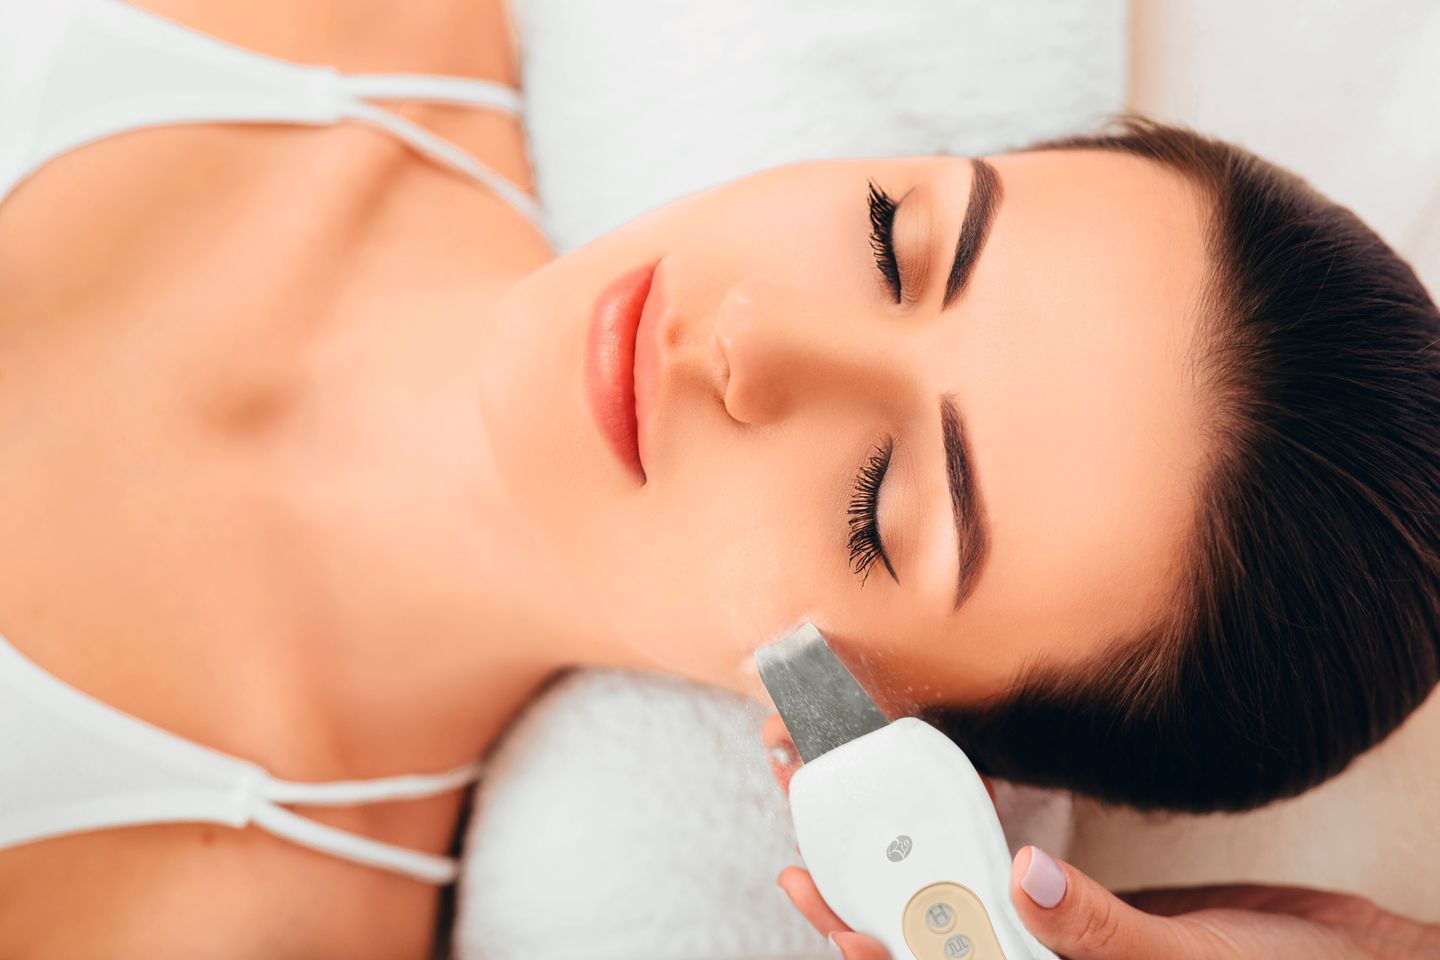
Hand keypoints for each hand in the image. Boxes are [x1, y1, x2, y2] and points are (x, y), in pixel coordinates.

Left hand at [762, 715, 1439, 958]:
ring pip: (945, 873)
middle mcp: (1024, 955)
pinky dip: (959, 808)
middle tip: (796, 775)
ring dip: (890, 821)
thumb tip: (1023, 883)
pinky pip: (997, 846)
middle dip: (850, 848)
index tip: (807, 876)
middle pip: (914, 907)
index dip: (858, 924)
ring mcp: (1042, 920)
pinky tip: (926, 769)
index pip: (927, 959)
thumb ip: (1098, 935)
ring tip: (832, 763)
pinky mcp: (1068, 886)